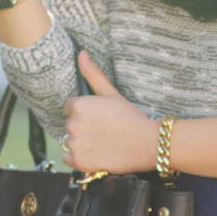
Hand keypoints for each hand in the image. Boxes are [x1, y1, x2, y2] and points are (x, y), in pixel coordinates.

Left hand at [62, 52, 158, 174]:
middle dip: (84, 128)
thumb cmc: (131, 118)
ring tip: (103, 143)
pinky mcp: (79, 162)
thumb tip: (81, 53)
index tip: (101, 119)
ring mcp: (75, 144)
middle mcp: (73, 124)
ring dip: (82, 143)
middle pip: (70, 125)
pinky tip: (96, 154)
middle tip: (105, 131)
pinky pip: (67, 158)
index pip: (70, 108)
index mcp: (78, 105)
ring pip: (70, 141)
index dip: (86, 114)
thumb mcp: (111, 93)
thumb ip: (93, 74)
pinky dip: (78, 158)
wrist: (148, 144)